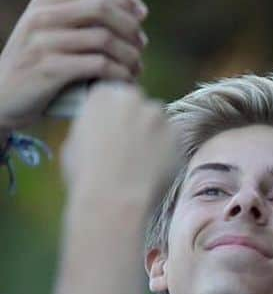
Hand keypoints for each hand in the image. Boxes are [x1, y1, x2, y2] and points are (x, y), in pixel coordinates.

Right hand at [0, 0, 147, 132]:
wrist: (2, 95)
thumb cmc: (31, 58)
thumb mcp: (38, 19)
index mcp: (45, 2)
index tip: (142, 14)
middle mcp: (44, 17)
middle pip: (101, 10)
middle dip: (130, 27)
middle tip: (142, 44)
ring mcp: (46, 43)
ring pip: (104, 40)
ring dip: (129, 55)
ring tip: (136, 67)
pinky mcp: (51, 70)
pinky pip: (98, 66)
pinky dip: (119, 74)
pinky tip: (127, 81)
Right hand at [60, 82, 178, 206]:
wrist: (114, 198)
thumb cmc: (86, 174)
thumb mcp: (73, 141)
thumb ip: (90, 125)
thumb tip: (98, 128)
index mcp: (103, 94)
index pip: (113, 94)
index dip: (115, 114)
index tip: (115, 129)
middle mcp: (133, 98)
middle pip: (139, 104)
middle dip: (137, 120)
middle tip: (131, 145)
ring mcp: (158, 117)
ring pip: (159, 121)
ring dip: (154, 134)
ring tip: (145, 160)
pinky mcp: (178, 137)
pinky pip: (175, 141)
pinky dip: (169, 151)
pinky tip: (158, 168)